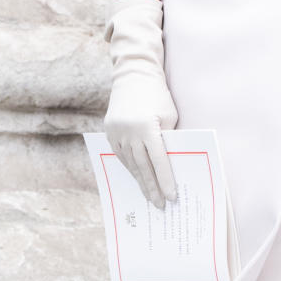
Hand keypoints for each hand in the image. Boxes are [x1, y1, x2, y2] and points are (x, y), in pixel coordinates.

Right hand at [104, 0, 178, 208]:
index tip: (172, 197)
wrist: (133, 75)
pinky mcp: (109, 131)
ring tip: (150, 197)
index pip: (158, 160)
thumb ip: (167, 139)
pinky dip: (130, 168)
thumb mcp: (169, 117)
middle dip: (152, 188)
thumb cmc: (158, 96)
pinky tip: (137, 179)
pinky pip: (120, 155)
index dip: (165, 180)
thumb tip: (169, 166)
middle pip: (142, 167)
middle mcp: (128, 131)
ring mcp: (116, 132)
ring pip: (129, 163)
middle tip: (160, 205)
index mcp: (146, 127)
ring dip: (140, 181)